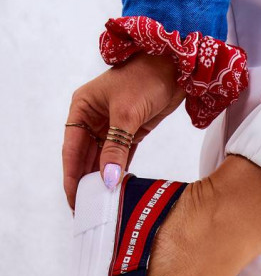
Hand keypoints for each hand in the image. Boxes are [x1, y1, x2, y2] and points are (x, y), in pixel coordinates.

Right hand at [62, 52, 185, 208]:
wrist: (174, 66)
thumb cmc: (145, 79)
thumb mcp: (126, 114)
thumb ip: (116, 148)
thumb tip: (108, 179)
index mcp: (82, 109)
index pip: (72, 149)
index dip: (72, 176)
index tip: (74, 200)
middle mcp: (92, 118)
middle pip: (85, 157)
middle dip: (86, 182)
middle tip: (87, 210)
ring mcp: (112, 126)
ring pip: (103, 159)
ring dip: (103, 179)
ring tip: (102, 204)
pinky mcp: (131, 131)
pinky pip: (121, 156)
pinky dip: (120, 171)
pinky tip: (119, 189)